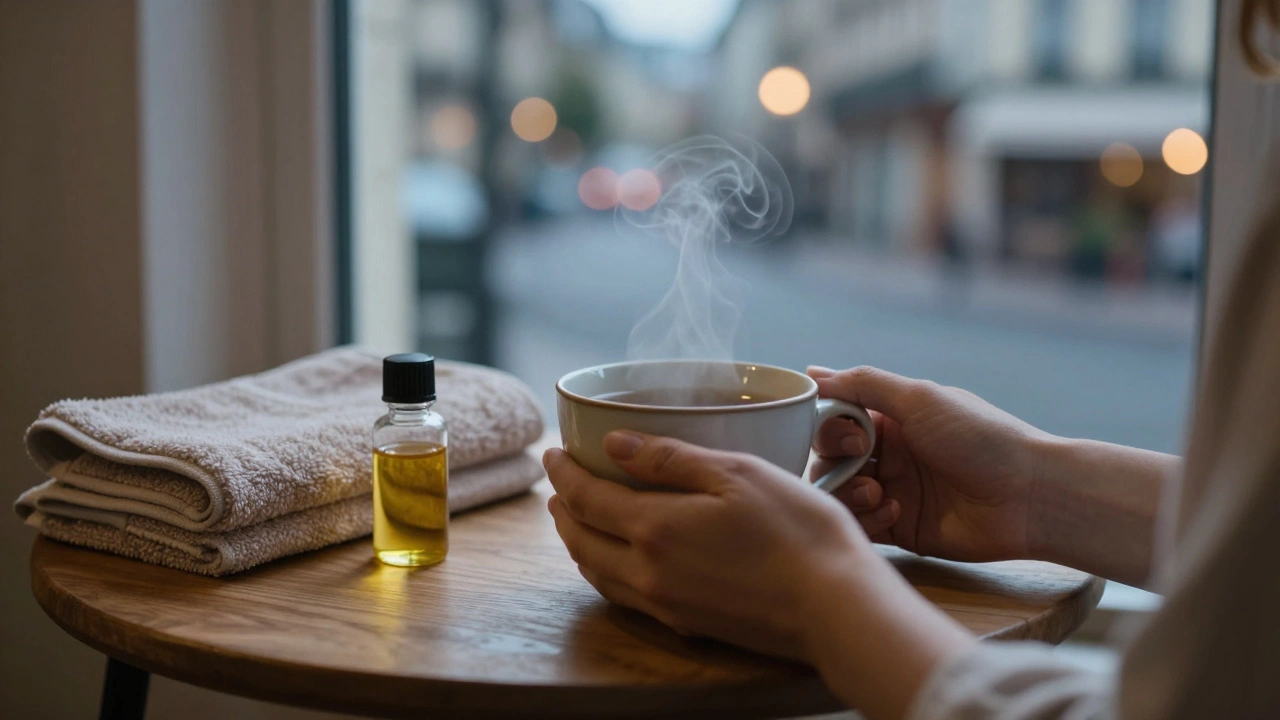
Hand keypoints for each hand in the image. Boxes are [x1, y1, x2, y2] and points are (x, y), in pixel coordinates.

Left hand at [543, 431, 883, 661]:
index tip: (553, 453)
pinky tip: (618, 561)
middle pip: (581, 539)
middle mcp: (649, 572)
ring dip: (578, 543)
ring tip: (576, 519)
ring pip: (598, 573)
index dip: (564, 473)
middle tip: (559, 485)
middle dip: (562, 510)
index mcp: (655, 528)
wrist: (838, 609)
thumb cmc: (798, 531)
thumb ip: (669, 458)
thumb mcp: (738, 473)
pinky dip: (605, 571)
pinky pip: (625, 596)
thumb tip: (614, 444)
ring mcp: (667, 604)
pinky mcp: (688, 623)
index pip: (587, 498)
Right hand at [808, 366, 1051, 563]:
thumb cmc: (980, 438)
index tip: (856, 436)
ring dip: (848, 492)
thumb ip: (863, 384)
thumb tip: (811, 372)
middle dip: (836, 463)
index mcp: (892, 417)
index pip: (834, 418)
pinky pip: (860, 524)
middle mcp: (888, 452)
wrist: (1029, 496)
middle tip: (867, 467)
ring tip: (878, 494)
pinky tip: (895, 512)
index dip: (832, 428)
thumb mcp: (920, 398)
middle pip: (828, 456)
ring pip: (838, 492)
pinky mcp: (900, 527)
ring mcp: (893, 490)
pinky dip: (867, 518)